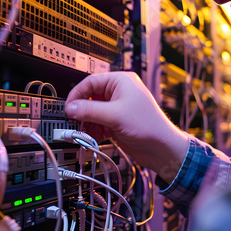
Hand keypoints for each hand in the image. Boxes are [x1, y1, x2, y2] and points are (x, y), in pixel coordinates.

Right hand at [65, 72, 188, 183]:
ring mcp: (117, 108)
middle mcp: (119, 92)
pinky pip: (98, 122)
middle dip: (82, 111)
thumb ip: (90, 110)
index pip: (91, 82)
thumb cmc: (149, 126)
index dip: (78, 94)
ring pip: (93, 112)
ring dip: (86, 122)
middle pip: (90, 97)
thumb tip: (71, 107)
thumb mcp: (115, 115)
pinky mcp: (116, 122)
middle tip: (74, 120)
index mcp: (121, 81)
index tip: (69, 107)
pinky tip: (92, 137)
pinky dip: (93, 129)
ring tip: (83, 131)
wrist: (162, 149)